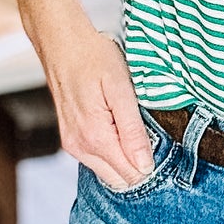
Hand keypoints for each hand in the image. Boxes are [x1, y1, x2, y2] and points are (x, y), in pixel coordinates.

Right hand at [39, 16, 154, 189]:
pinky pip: (96, 159)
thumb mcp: (122, 90)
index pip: (130, 175)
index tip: (160, 144)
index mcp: (95, 137)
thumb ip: (132, 131)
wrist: (62, 44)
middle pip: (119, 179)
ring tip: (131, 126)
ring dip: (124, 158)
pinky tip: (118, 127)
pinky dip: (111, 151)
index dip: (150, 164)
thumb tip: (145, 165)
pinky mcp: (70, 138)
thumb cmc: (93, 59)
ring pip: (107, 171)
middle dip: (138, 165)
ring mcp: (72, 144)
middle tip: (149, 134)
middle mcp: (80, 147)